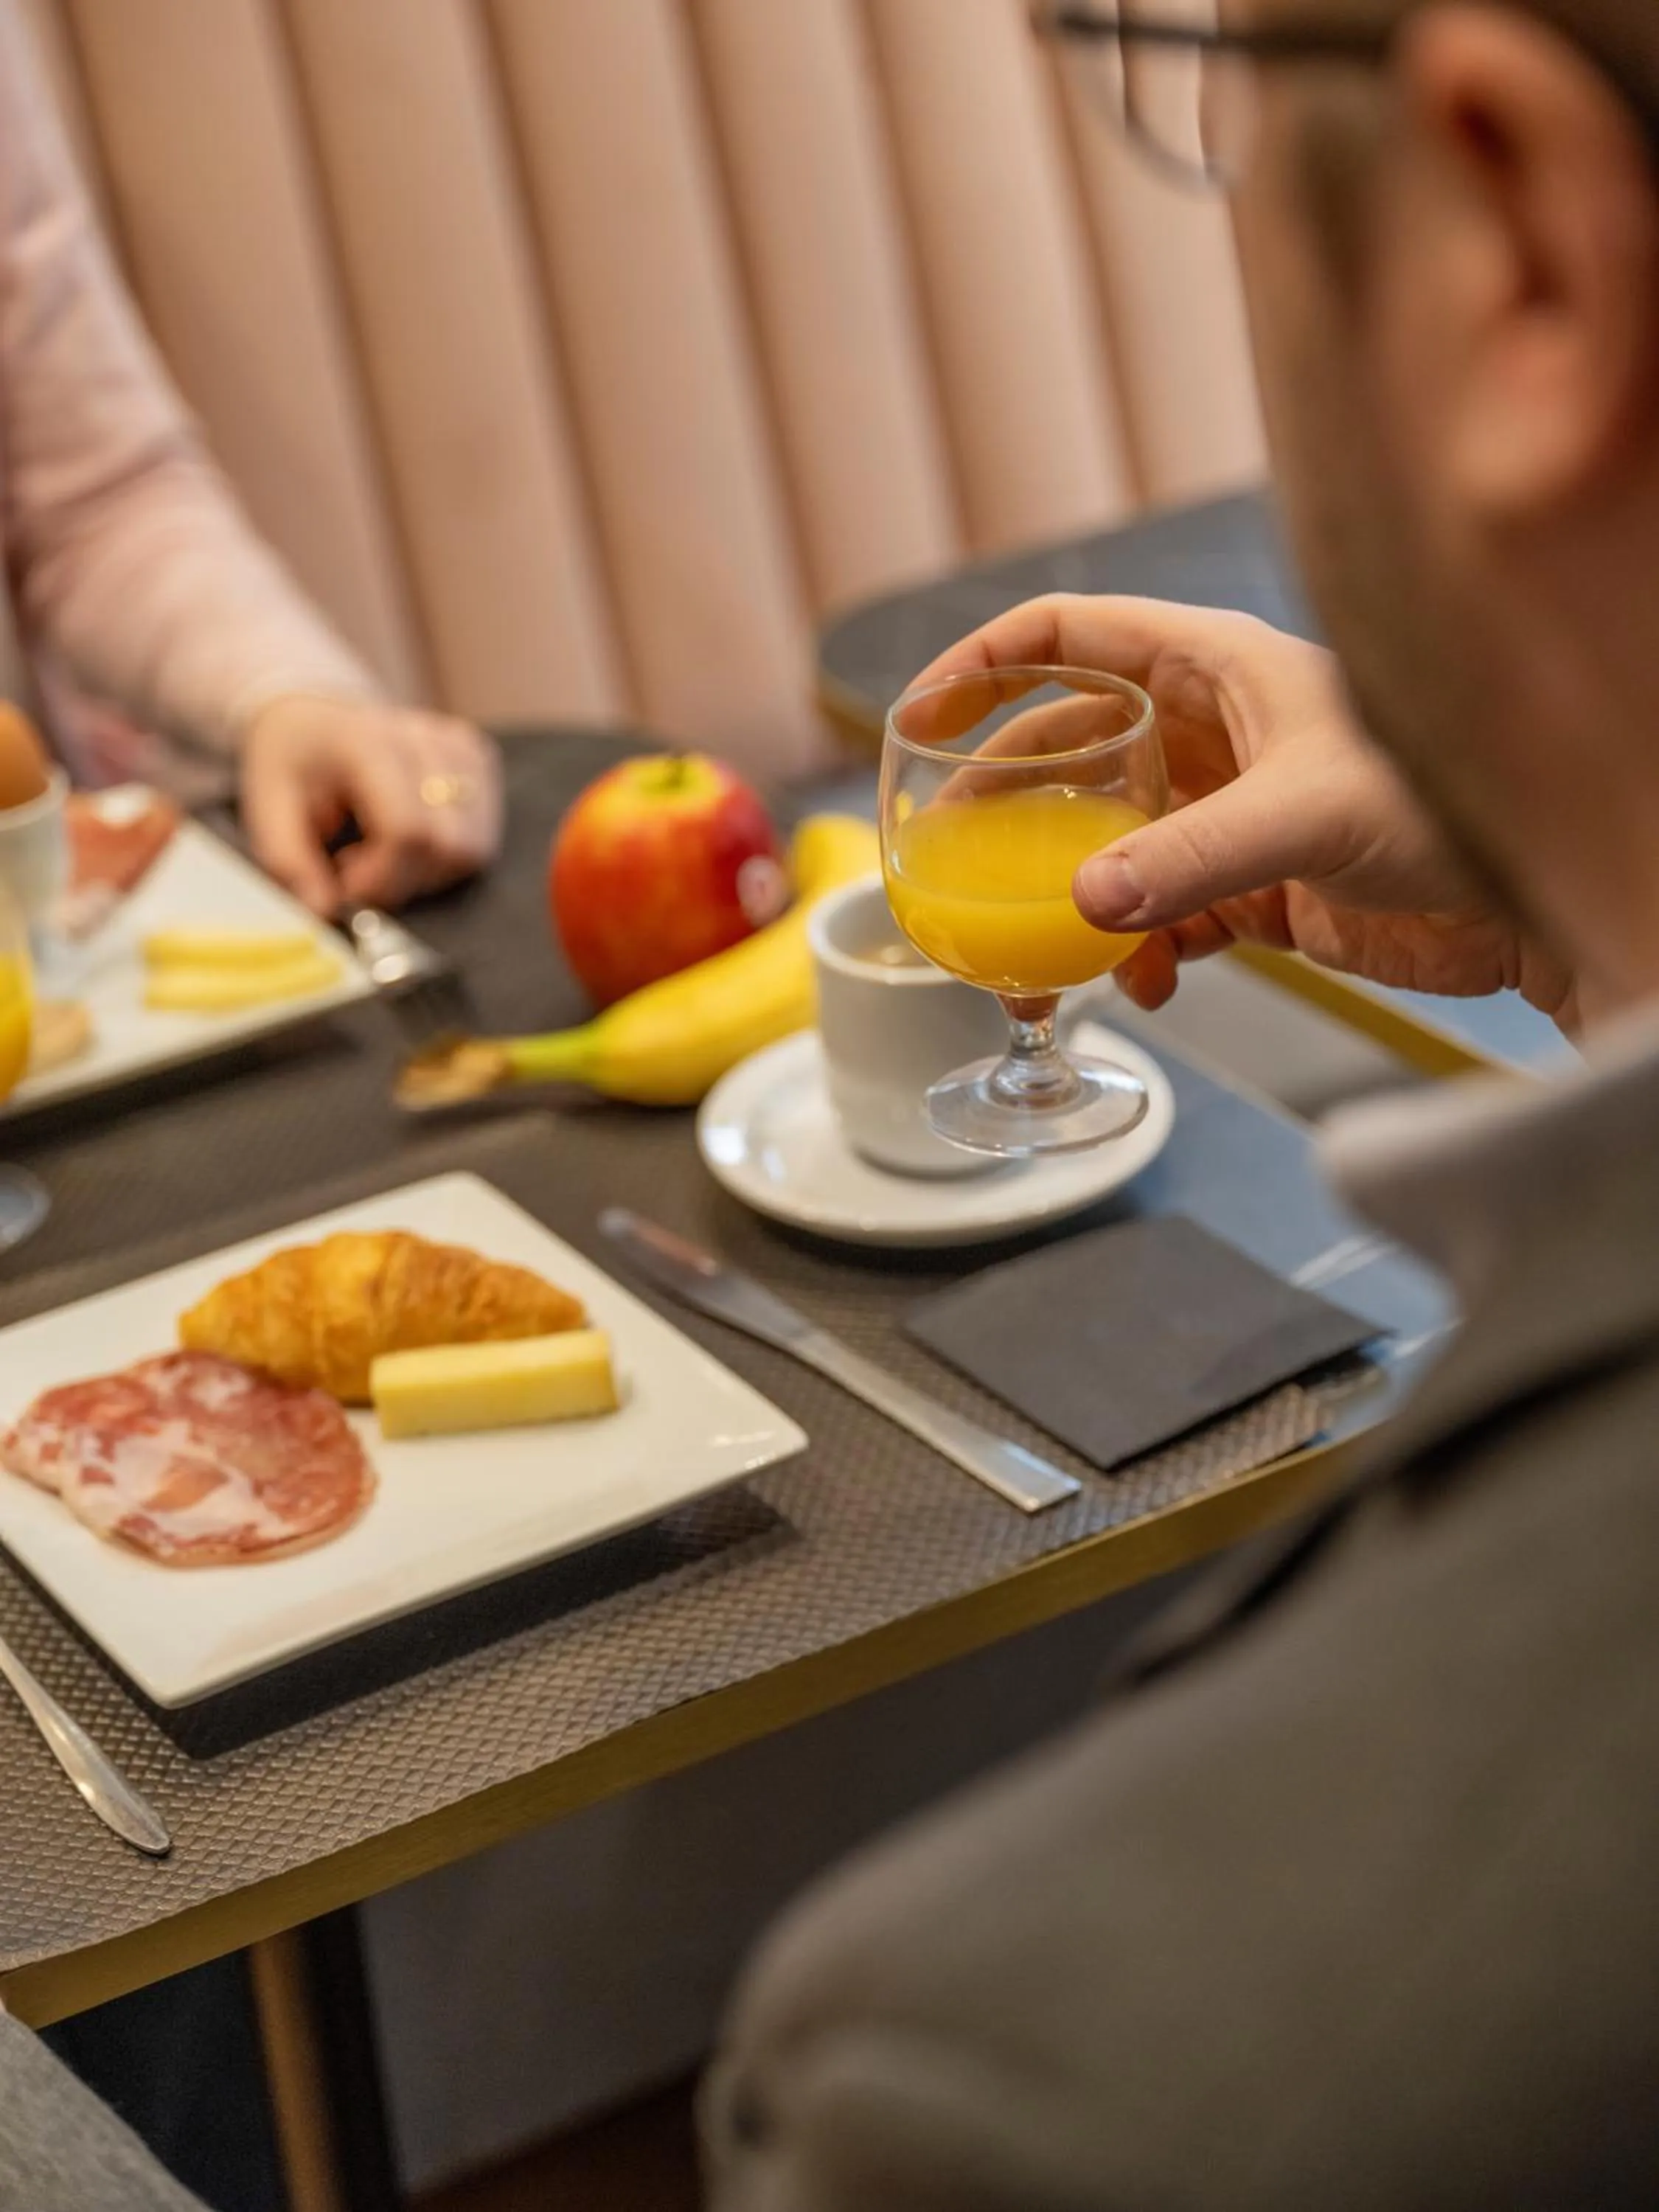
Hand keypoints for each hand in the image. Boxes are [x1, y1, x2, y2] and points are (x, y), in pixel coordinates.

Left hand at [241, 697, 502, 916]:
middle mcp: (426, 740)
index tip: (345, 885)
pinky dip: (445, 857)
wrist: (313, 718)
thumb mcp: (268, 810)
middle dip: (405, 881)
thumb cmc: (291, 763)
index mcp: (369, 743)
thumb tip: (327, 912)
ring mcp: (461, 748)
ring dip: (427, 873)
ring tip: (382, 853)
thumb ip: (292, 865)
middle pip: (449, 847)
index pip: (409, 831)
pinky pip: (482, 838)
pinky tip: (408, 840)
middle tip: (359, 870)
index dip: (382, 879)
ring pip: (473, 850)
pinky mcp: (480, 761)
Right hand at [911, 596, 1578, 1026]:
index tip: (917, 715)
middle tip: (945, 854)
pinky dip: (1133, 951)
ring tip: (1029, 946)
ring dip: (1062, 893)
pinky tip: (1139, 983)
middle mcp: (1211, 730)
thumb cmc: (1447, 808)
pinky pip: (1155, 913)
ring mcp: (1225, 811)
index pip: (1071, 635)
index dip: (983, 664)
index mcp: (1216, 666)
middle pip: (1066, 746)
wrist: (1527, 901)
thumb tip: (1084, 906)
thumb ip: (1193, 860)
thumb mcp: (1310, 814)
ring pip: (1104, 839)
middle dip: (1002, 802)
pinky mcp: (1250, 887)